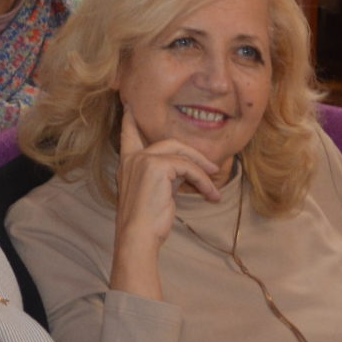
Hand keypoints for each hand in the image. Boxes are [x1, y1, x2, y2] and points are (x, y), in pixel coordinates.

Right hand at [109, 106, 221, 299]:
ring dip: (202, 170)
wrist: (137, 235)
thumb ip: (161, 176)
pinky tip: (210, 194)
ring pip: (181, 154)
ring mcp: (144, 160)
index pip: (128, 135)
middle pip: (168, 142)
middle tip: (211, 167)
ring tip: (214, 185)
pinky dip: (203, 181)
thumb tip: (184, 171)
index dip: (129, 120)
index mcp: (126, 163)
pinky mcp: (157, 166)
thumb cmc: (145, 221)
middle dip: (193, 153)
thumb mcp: (151, 193)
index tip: (129, 106)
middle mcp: (133, 158)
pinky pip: (188, 168)